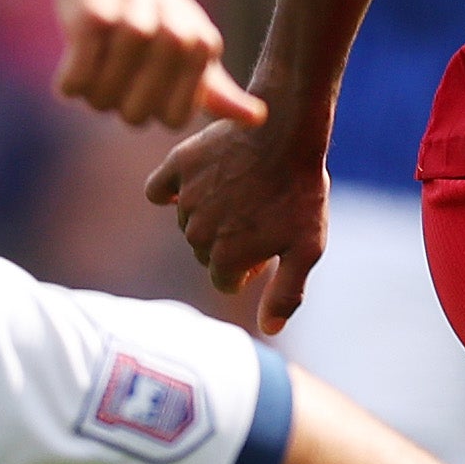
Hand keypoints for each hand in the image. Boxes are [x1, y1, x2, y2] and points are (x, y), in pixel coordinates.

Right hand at [51, 0, 263, 133]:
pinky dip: (66, 82)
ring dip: (90, 87)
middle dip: (117, 99)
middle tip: (115, 60)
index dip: (151, 105)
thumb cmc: (152, 6)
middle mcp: (176, 37)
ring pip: (101, 102)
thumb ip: (217, 90)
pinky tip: (75, 54)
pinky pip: (74, 85)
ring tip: (97, 52)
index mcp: (204, 47)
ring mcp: (134, 27)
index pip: (172, 119)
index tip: (145, 74)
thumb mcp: (191, 42)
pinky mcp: (91, 19)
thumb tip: (259, 120)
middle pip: (135, 116)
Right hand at [147, 109, 328, 332]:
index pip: (225, 282)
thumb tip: (269, 330)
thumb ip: (286, 294)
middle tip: (258, 217)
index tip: (268, 246)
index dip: (250, 268)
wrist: (286, 132)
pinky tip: (190, 186)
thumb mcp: (306, 249)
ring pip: (187, 223)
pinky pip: (158, 189)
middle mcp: (197, 233)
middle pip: (205, 254)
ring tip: (242, 194)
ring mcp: (185, 200)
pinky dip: (170, 191)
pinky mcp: (178, 167)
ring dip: (208, 217)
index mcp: (225, 258)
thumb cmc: (300, 193)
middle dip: (228, 244)